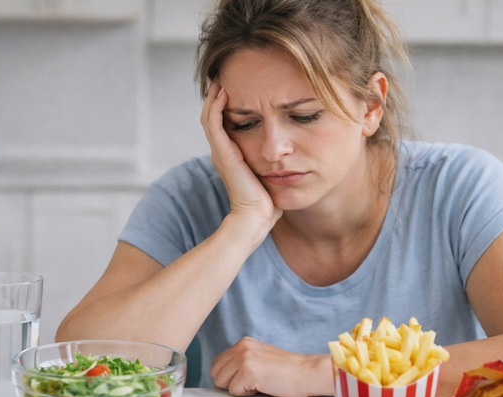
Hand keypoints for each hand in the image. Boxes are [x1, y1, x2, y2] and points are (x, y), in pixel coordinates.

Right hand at [200, 81, 281, 230]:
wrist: (257, 218)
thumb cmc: (267, 201)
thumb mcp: (271, 173)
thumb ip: (275, 159)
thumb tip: (292, 150)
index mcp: (232, 154)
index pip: (224, 122)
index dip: (228, 103)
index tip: (241, 85)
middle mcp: (223, 151)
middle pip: (213, 115)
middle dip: (219, 94)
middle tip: (228, 74)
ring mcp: (221, 152)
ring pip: (210, 116)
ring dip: (215, 95)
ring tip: (222, 76)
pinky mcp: (223, 154)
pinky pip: (213, 124)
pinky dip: (216, 106)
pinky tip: (225, 92)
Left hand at [209, 337, 333, 396]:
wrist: (309, 374)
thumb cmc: (287, 373)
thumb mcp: (260, 359)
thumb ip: (241, 363)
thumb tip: (218, 381)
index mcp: (243, 343)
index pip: (217, 364)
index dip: (229, 377)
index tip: (249, 379)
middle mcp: (241, 347)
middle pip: (215, 373)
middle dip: (230, 384)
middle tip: (254, 382)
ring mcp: (244, 358)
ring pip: (221, 382)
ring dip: (238, 389)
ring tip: (259, 383)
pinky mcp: (248, 370)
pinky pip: (233, 391)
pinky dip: (247, 394)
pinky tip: (264, 386)